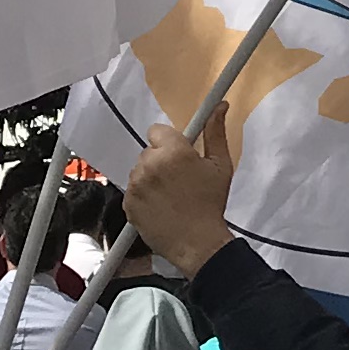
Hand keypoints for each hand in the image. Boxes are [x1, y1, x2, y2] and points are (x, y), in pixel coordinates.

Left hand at [125, 109, 236, 273]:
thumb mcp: (221, 165)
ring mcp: (136, 185)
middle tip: (179, 180)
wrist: (197, 243)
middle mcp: (149, 164)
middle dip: (161, 161)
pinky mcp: (128, 203)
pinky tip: (160, 206)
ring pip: (140, 171)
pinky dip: (143, 196)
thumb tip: (219, 106)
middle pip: (149, 151)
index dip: (170, 143)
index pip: (158, 131)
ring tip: (170, 196)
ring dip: (151, 178)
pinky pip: (133, 190)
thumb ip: (216, 132)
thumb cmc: (211, 204)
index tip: (180, 157)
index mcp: (173, 151)